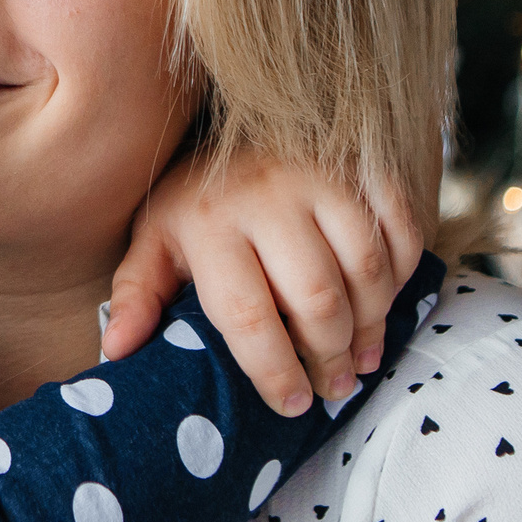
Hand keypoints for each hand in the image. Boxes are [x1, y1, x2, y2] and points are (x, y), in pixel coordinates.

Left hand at [101, 153, 420, 414]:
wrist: (231, 117)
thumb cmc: (195, 198)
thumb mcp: (154, 240)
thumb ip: (139, 294)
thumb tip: (117, 352)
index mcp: (209, 223)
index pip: (247, 316)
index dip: (274, 370)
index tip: (292, 404)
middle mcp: (266, 195)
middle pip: (317, 297)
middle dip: (331, 356)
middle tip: (335, 388)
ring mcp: (320, 172)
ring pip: (366, 266)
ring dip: (373, 322)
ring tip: (364, 358)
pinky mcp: (360, 159)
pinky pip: (400, 223)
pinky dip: (405, 268)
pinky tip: (389, 301)